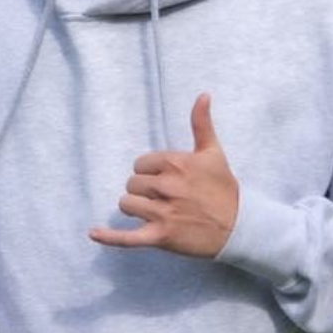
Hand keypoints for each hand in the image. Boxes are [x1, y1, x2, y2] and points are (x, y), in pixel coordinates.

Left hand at [90, 93, 239, 257]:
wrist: (239, 226)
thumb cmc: (224, 188)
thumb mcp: (213, 152)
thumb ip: (202, 123)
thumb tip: (203, 94)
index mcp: (176, 164)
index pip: (140, 164)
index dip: (150, 171)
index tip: (166, 179)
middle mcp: (167, 187)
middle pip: (132, 184)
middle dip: (143, 190)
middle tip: (164, 197)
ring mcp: (163, 213)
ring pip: (127, 205)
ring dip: (136, 208)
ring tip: (154, 212)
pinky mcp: (161, 237)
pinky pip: (128, 238)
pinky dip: (109, 237)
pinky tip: (93, 233)